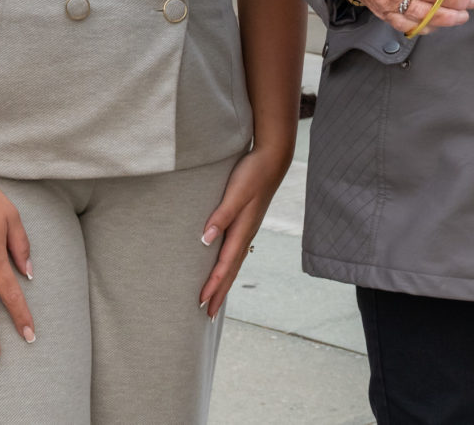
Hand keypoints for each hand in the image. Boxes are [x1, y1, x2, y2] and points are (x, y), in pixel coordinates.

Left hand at [196, 142, 292, 318]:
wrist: (272, 159)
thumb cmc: (252, 173)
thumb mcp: (236, 193)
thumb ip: (221, 216)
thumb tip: (205, 239)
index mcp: (242, 230)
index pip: (224, 265)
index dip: (213, 285)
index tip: (201, 303)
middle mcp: (246, 234)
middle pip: (230, 270)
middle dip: (219, 292)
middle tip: (207, 315)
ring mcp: (248, 229)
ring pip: (234, 263)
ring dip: (224, 282)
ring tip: (215, 298)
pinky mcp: (247, 222)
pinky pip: (235, 252)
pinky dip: (228, 266)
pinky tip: (225, 266)